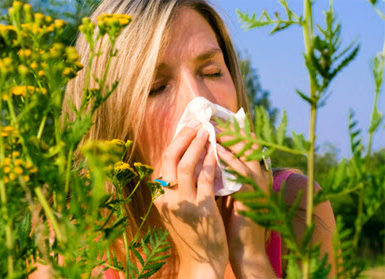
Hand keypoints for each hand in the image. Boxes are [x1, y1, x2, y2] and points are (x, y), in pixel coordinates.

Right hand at [153, 123, 227, 277]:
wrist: (200, 265)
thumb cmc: (191, 237)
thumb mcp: (176, 213)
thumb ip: (176, 191)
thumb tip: (186, 163)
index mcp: (160, 199)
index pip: (163, 162)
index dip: (175, 143)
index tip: (186, 129)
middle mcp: (167, 199)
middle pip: (170, 158)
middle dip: (183, 137)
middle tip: (195, 124)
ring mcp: (183, 204)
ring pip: (186, 165)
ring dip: (197, 144)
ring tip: (207, 131)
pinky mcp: (202, 209)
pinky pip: (206, 179)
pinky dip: (211, 162)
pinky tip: (216, 151)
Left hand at [216, 131, 276, 277]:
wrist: (243, 249)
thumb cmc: (230, 219)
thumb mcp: (223, 191)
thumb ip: (216, 174)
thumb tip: (199, 156)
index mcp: (251, 174)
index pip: (243, 145)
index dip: (230, 130)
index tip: (212, 119)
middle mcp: (258, 175)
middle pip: (247, 143)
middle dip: (230, 129)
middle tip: (212, 117)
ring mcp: (258, 184)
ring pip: (246, 152)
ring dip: (229, 138)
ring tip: (213, 126)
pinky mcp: (254, 195)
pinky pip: (241, 171)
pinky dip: (229, 158)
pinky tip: (216, 149)